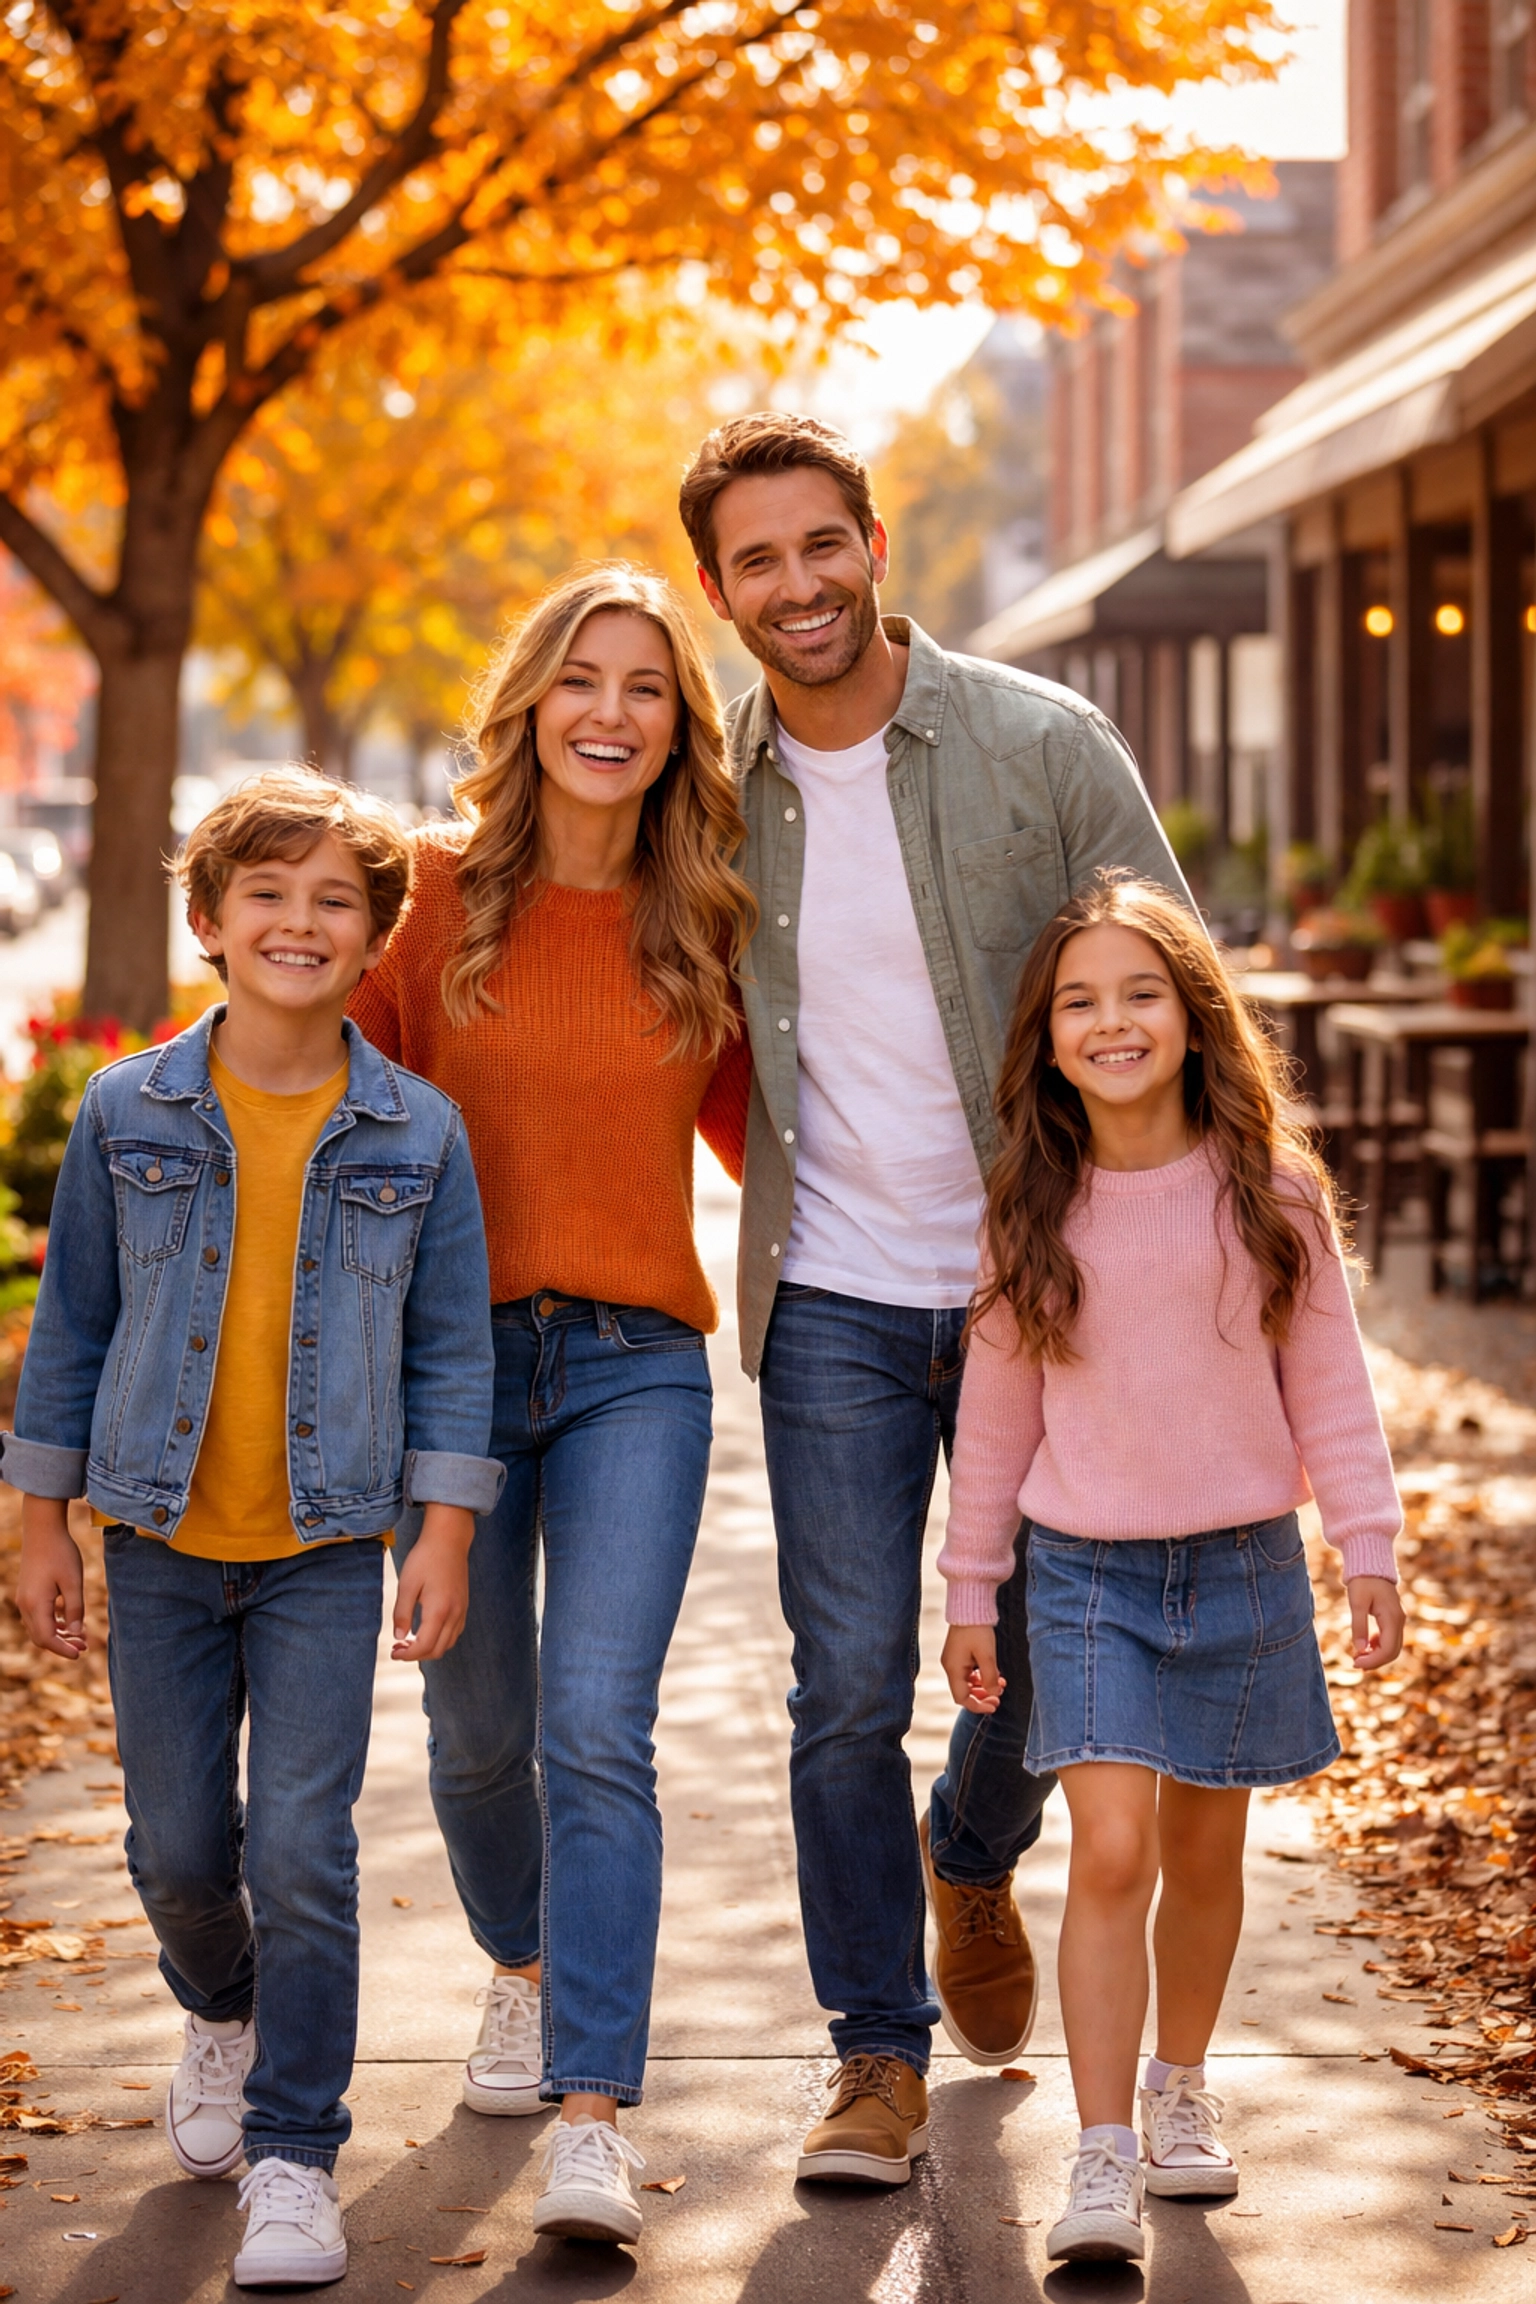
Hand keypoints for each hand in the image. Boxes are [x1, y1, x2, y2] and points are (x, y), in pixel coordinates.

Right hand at [17, 1496, 86, 1659]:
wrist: (43, 1529)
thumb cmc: (61, 1554)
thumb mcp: (74, 1582)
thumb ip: (75, 1609)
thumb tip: (77, 1633)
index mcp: (35, 1604)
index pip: (47, 1638)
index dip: (63, 1649)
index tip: (80, 1654)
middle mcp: (26, 1604)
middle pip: (40, 1636)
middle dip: (61, 1645)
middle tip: (84, 1647)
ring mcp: (24, 1598)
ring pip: (39, 1627)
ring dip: (58, 1634)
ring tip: (80, 1637)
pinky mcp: (28, 1592)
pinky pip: (38, 1616)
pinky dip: (53, 1623)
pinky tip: (69, 1622)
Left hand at [392, 1505, 474, 1662]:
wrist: (449, 1539)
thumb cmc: (425, 1558)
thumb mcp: (406, 1584)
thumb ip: (401, 1613)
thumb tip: (398, 1636)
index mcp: (438, 1610)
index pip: (424, 1646)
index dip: (407, 1655)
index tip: (393, 1652)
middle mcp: (454, 1614)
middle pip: (438, 1650)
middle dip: (417, 1655)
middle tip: (398, 1647)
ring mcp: (461, 1610)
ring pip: (448, 1643)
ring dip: (429, 1648)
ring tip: (410, 1640)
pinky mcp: (463, 1605)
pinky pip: (454, 1632)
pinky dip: (440, 1639)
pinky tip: (426, 1630)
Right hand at [942, 1624, 1005, 1713]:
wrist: (970, 1607)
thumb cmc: (977, 1629)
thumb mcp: (987, 1655)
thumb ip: (990, 1677)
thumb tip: (994, 1694)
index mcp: (953, 1668)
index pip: (962, 1698)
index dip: (978, 1705)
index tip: (994, 1706)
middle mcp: (950, 1666)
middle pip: (964, 1692)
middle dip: (982, 1697)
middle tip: (998, 1698)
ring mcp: (953, 1659)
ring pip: (967, 1682)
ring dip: (983, 1686)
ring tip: (999, 1685)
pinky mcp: (959, 1654)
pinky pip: (968, 1672)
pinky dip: (980, 1677)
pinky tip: (993, 1674)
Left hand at [1348, 1575, 1404, 1671]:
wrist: (1371, 1564)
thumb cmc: (1363, 1581)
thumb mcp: (1357, 1602)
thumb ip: (1359, 1626)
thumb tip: (1359, 1650)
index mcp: (1392, 1618)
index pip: (1388, 1649)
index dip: (1373, 1660)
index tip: (1355, 1663)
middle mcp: (1399, 1621)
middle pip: (1393, 1651)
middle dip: (1375, 1661)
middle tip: (1355, 1664)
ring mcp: (1398, 1620)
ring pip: (1392, 1646)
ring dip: (1377, 1654)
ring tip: (1358, 1657)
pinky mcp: (1393, 1618)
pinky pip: (1390, 1638)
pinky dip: (1378, 1646)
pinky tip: (1365, 1646)